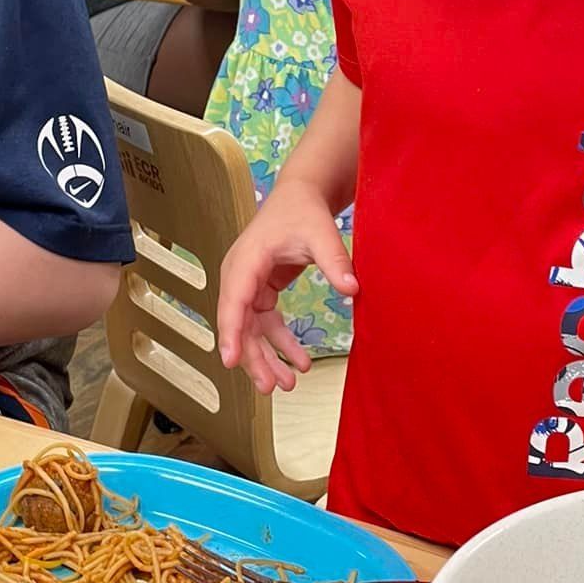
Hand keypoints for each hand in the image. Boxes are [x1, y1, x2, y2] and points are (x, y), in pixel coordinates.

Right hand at [217, 181, 356, 393]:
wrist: (300, 196)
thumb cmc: (303, 211)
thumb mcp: (321, 233)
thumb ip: (334, 261)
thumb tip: (352, 290)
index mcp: (246, 260)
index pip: (234, 301)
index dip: (231, 332)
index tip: (231, 360)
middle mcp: (239, 275)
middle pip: (240, 323)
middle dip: (254, 357)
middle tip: (271, 387)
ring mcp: (247, 285)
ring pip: (251, 330)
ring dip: (267, 356)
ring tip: (288, 383)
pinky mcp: (260, 290)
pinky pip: (265, 324)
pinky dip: (280, 343)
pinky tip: (299, 361)